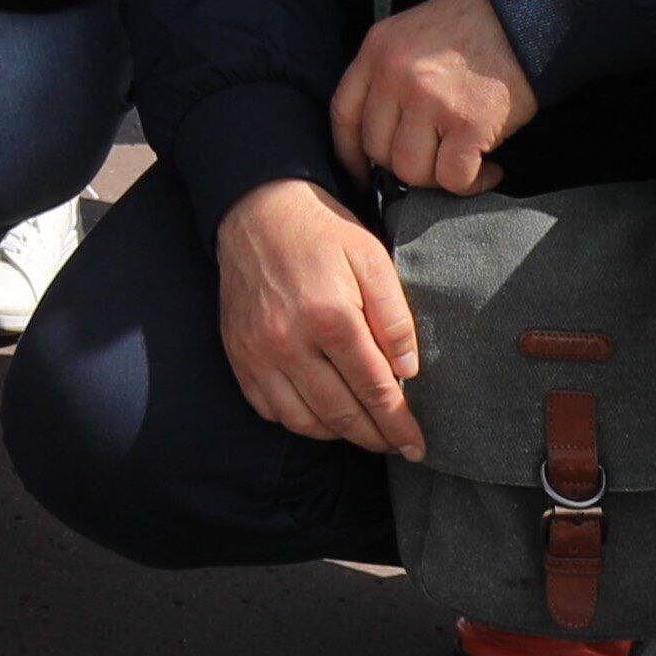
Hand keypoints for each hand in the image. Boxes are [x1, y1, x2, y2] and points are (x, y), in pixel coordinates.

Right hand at [215, 175, 425, 460]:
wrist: (255, 209)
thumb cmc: (321, 233)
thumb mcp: (371, 258)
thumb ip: (395, 316)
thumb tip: (408, 371)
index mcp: (330, 316)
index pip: (374, 388)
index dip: (399, 423)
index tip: (416, 445)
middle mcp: (289, 342)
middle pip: (340, 413)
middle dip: (375, 437)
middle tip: (397, 446)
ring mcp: (258, 352)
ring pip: (303, 421)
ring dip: (338, 434)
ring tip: (363, 430)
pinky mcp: (238, 354)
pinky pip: (270, 408)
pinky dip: (298, 421)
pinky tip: (320, 413)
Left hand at [330, 0, 537, 196]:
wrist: (524, 16)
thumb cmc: (475, 27)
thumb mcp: (412, 36)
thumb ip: (390, 77)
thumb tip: (385, 136)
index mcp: (377, 51)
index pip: (344, 114)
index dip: (351, 153)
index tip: (365, 173)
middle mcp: (395, 74)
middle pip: (378, 150)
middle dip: (407, 165)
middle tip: (437, 159)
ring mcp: (429, 99)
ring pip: (412, 170)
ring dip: (439, 177)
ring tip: (463, 162)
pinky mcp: (468, 122)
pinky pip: (453, 178)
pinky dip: (473, 183)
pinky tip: (489, 168)